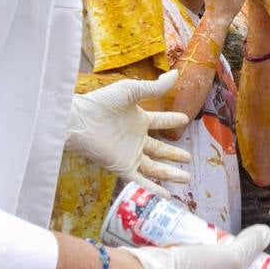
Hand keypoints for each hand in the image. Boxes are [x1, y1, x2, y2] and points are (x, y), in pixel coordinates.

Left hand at [66, 71, 191, 195]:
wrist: (81, 120)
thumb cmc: (103, 102)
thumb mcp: (132, 91)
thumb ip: (154, 87)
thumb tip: (175, 74)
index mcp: (138, 119)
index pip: (160, 121)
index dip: (171, 120)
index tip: (184, 120)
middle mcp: (136, 139)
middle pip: (159, 149)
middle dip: (173, 154)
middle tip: (188, 158)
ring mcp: (130, 154)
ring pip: (154, 167)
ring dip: (170, 172)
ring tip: (186, 177)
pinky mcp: (122, 167)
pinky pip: (141, 180)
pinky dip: (153, 188)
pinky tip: (167, 194)